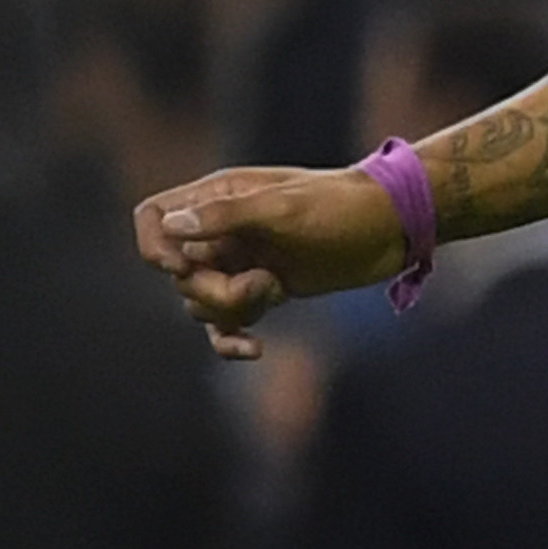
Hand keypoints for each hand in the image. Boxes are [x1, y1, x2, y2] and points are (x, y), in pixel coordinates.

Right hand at [133, 165, 405, 357]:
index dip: (155, 246)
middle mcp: (222, 231)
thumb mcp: (285, 208)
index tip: (181, 267)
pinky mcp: (265, 289)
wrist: (393, 226)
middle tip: (261, 285)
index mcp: (218, 198)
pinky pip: (228, 322)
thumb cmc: (342, 207)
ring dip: (233, 307)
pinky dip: (231, 338)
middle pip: (179, 272)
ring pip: (201, 301)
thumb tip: (172, 226)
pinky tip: (254, 350)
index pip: (154, 218)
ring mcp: (242, 262)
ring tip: (276, 289)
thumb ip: (227, 215)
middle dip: (213, 289)